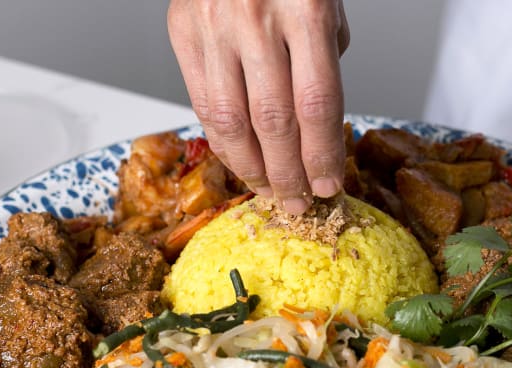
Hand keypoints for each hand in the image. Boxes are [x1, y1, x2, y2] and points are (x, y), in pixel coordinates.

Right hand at [168, 0, 349, 213]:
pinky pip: (202, 104)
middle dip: (289, 174)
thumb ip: (323, 63)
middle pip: (274, 121)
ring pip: (231, 122)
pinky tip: (241, 162)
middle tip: (299, 203)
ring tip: (270, 192)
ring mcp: (213, 26)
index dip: (323, 154)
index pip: (316, 104)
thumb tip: (316, 128)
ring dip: (253, 169)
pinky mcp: (182, 32)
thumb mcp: (326, 6)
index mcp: (306, 11)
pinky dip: (224, 143)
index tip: (329, 186)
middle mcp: (256, 20)